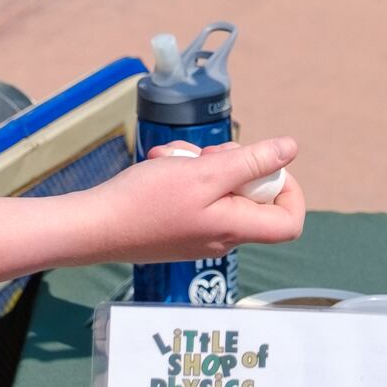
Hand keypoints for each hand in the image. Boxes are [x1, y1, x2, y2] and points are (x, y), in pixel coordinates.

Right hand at [81, 137, 304, 265]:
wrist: (95, 226)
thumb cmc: (147, 201)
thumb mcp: (204, 172)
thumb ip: (251, 162)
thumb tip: (291, 150)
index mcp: (235, 229)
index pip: (289, 221)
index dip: (289, 189)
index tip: (266, 164)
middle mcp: (222, 237)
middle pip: (254, 197)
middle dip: (235, 165)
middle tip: (207, 154)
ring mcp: (200, 234)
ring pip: (222, 190)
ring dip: (204, 165)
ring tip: (175, 157)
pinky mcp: (180, 227)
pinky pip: (197, 196)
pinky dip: (185, 175)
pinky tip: (163, 164)